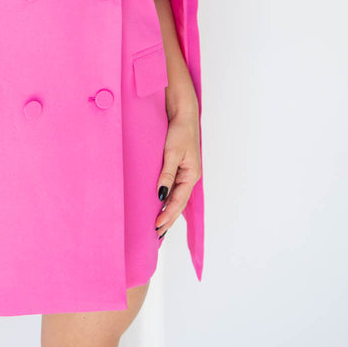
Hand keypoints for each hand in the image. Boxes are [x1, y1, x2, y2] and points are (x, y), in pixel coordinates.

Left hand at [155, 108, 200, 239]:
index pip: (178, 201)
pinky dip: (166, 199)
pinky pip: (172, 187)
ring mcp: (183, 172)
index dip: (167, 215)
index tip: (157, 227)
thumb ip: (167, 174)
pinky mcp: (176, 166)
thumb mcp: (172, 152)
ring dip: (167, 211)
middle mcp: (189, 176)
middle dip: (168, 219)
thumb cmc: (179, 130)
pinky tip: (159, 205)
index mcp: (191, 175)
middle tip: (156, 235)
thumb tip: (161, 195)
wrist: (182, 112)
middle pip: (178, 203)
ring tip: (158, 226)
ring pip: (175, 197)